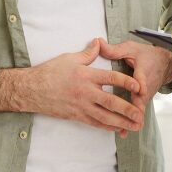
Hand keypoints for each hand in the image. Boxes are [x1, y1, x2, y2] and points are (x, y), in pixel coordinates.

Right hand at [0, 38, 143, 134]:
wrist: (30, 90)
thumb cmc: (50, 72)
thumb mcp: (70, 58)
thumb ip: (88, 53)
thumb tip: (99, 42)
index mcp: (86, 76)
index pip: (112, 79)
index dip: (127, 82)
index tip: (140, 86)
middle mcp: (85, 92)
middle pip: (111, 102)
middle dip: (128, 109)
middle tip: (141, 114)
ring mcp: (80, 106)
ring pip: (105, 117)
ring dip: (121, 122)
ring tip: (135, 125)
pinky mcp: (75, 116)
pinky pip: (94, 123)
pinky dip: (107, 127)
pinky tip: (118, 129)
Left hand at [99, 39, 171, 131]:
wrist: (165, 64)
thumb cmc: (147, 55)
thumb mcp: (132, 49)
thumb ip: (115, 49)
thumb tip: (98, 43)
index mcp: (143, 72)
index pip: (142, 79)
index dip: (141, 85)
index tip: (139, 91)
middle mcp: (145, 86)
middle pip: (141, 100)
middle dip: (136, 110)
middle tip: (132, 121)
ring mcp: (145, 96)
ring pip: (138, 109)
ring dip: (132, 119)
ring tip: (124, 131)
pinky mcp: (143, 101)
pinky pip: (137, 112)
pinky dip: (130, 121)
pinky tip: (122, 132)